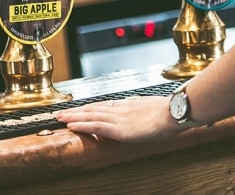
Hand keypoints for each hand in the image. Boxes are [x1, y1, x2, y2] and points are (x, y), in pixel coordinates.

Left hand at [54, 95, 184, 142]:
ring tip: (59, 118)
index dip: (87, 108)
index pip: (101, 106)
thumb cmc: (170, 112)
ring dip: (73, 117)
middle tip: (60, 113)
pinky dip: (82, 125)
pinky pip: (96, 126)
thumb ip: (143, 112)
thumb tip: (142, 114)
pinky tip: (72, 126)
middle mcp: (119, 110)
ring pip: (90, 116)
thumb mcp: (152, 109)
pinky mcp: (120, 130)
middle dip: (75, 111)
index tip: (76, 109)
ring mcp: (118, 119)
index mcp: (127, 105)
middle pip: (92, 109)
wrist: (175, 112)